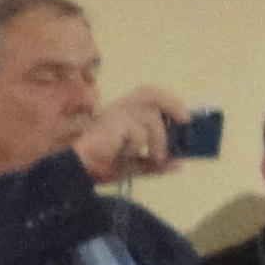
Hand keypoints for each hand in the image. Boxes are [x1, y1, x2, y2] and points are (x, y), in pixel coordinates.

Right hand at [73, 87, 188, 183]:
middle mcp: (118, 108)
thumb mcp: (135, 165)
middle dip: (171, 103)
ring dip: (159, 139)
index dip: (168, 103)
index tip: (184, 118)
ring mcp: (115, 113)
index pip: (148, 98)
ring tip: (157, 157)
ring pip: (150, 116)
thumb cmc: (99, 166)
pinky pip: (139, 130)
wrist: (78, 171)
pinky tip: (133, 153)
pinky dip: (141, 144)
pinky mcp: (114, 120)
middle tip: (186, 119)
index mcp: (121, 115)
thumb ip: (156, 164)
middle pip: (149, 92)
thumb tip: (180, 164)